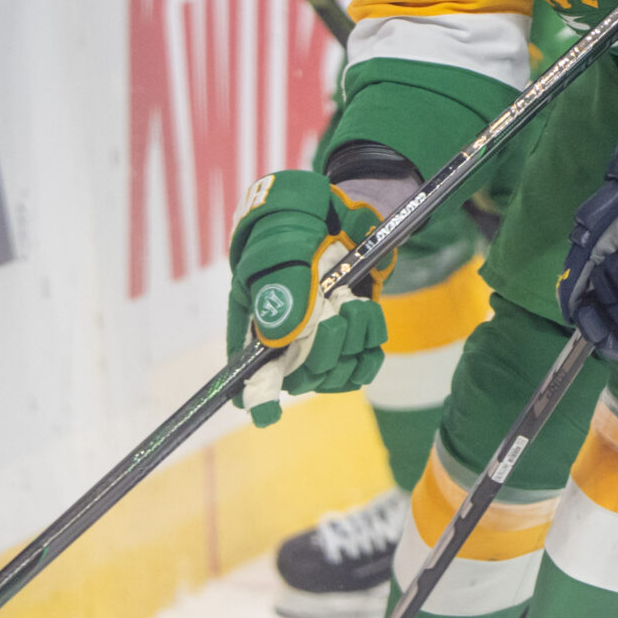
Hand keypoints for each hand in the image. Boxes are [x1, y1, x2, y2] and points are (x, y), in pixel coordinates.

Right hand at [227, 171, 394, 422]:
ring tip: (353, 304)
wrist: (337, 205)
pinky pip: (361, 366)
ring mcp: (320, 337)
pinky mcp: (351, 335)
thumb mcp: (284, 243)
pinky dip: (370, 348)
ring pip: (334, 374)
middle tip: (338, 311)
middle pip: (300, 377)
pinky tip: (367, 316)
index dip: (256, 397)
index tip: (266, 413)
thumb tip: (278, 338)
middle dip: (325, 350)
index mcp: (254, 318)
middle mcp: (285, 336)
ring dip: (351, 344)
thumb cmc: (294, 220)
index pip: (248, 372)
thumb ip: (282, 287)